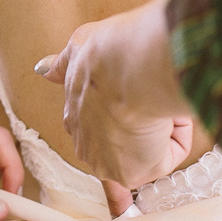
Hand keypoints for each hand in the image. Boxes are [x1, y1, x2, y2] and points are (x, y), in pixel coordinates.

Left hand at [36, 0, 194, 190]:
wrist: (129, 66)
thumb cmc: (109, 51)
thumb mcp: (80, 48)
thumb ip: (65, 63)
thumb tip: (44, 68)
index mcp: (75, 118)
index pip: (100, 124)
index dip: (125, 109)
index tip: (137, 93)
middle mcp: (87, 146)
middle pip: (127, 141)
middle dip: (145, 120)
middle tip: (151, 92)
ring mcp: (111, 163)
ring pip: (150, 146)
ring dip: (162, 125)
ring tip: (156, 99)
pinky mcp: (136, 173)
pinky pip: (169, 153)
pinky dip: (177, 132)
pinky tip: (165, 112)